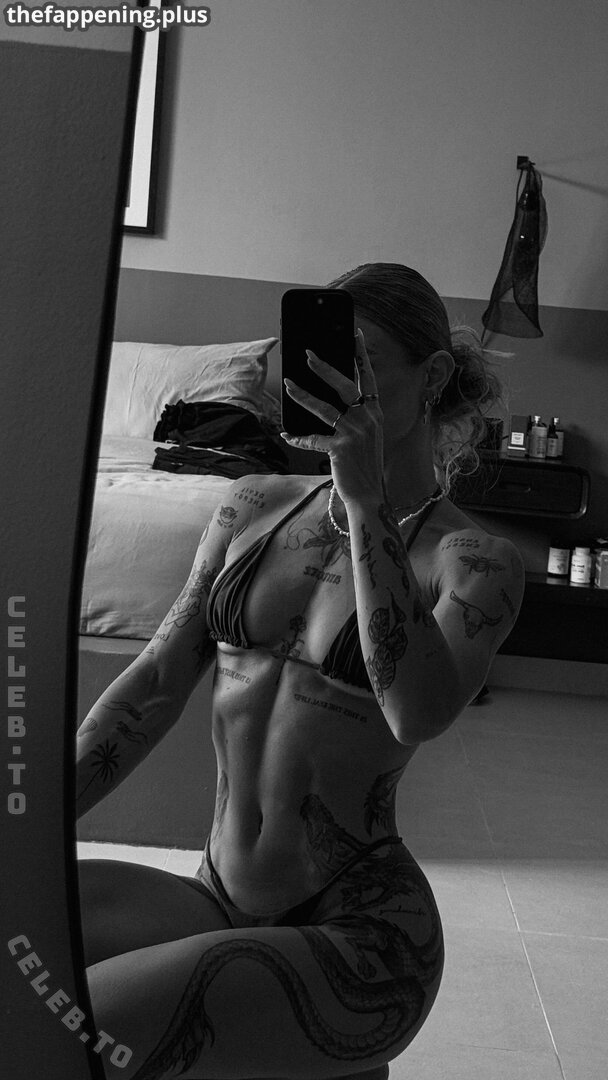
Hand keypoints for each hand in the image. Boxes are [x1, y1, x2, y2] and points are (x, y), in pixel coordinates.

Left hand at [281, 329, 383, 501]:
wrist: (369, 495)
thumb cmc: (364, 466)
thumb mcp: (368, 437)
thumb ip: (356, 418)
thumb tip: (331, 402)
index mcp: (375, 413)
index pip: (369, 378)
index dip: (362, 356)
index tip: (356, 335)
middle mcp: (367, 419)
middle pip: (344, 385)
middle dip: (324, 367)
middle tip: (308, 354)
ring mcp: (354, 433)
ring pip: (323, 408)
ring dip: (303, 395)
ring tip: (289, 384)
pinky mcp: (340, 448)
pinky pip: (312, 438)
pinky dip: (297, 437)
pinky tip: (286, 435)